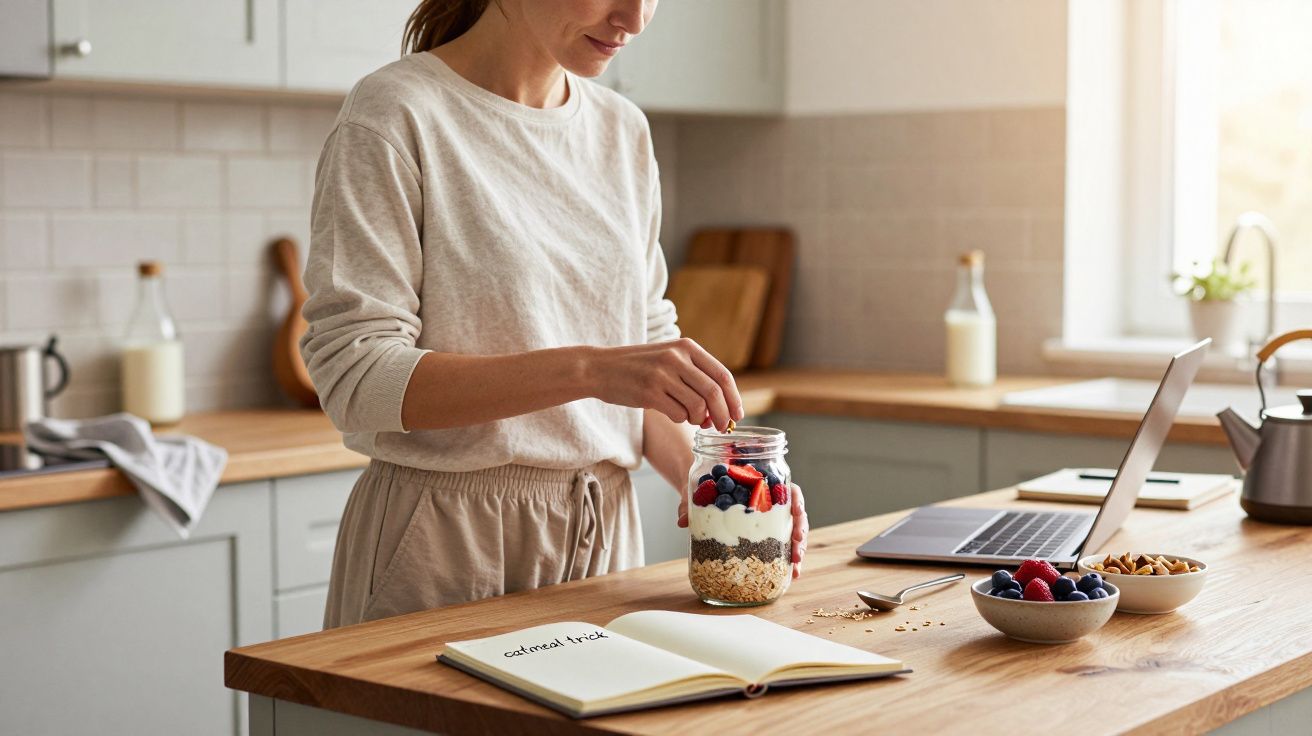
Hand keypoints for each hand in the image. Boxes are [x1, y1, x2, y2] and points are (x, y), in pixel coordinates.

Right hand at [587, 338, 742, 431]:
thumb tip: (722, 409)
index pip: (723, 375)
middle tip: (721, 428)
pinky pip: (678, 414)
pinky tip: (672, 413)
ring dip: (699, 419)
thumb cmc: (638, 367)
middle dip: (722, 415)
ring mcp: (662, 374)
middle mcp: (677, 358)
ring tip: (690, 418)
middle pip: (714, 393)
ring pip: (698, 407)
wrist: (599, 367)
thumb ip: (695, 376)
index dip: (734, 399)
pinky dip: (680, 419)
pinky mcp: (649, 392)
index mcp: (687, 347)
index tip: (737, 415)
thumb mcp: (669, 358)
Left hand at [676, 482, 807, 580]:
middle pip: (795, 515)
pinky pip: (781, 545)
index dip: (796, 500)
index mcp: (762, 484)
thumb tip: (681, 521)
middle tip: (796, 550)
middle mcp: (771, 502)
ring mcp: (770, 519)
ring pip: (791, 532)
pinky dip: (787, 560)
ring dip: (797, 550)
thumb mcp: (697, 491)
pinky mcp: (766, 534)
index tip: (796, 511)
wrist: (701, 490)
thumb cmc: (703, 485)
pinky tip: (791, 574)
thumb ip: (690, 503)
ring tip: (795, 568)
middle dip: (799, 533)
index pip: (788, 488)